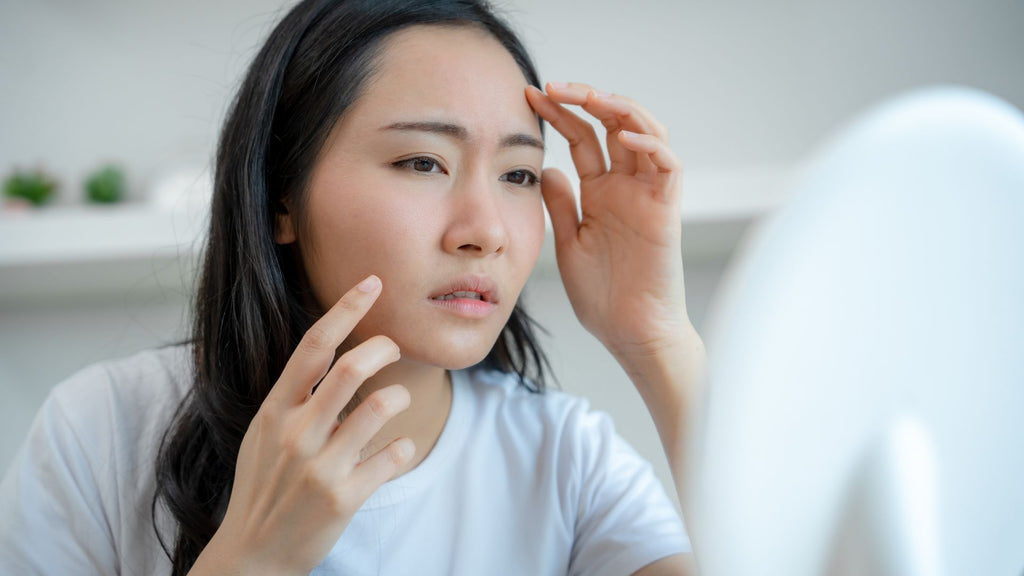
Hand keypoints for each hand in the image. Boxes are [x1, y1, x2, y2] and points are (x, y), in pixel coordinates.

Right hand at [192, 275, 413, 575]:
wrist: (252, 556)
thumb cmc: (263, 487)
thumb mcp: (264, 435)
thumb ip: (294, 398)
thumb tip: (333, 356)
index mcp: (274, 410)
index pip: (313, 346)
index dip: (346, 309)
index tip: (372, 282)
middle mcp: (295, 433)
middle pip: (350, 367)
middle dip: (382, 347)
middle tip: (392, 346)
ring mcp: (319, 467)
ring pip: (380, 407)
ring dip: (398, 396)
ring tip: (394, 402)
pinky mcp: (344, 498)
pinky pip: (393, 456)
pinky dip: (403, 447)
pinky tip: (396, 450)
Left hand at [525, 82, 692, 363]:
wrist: (630, 335)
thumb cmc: (603, 297)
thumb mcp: (568, 243)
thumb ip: (561, 205)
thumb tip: (546, 168)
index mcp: (601, 193)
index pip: (583, 139)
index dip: (559, 114)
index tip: (529, 95)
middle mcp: (626, 187)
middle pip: (614, 125)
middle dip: (586, 99)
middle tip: (553, 87)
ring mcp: (648, 196)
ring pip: (646, 133)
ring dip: (620, 109)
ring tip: (589, 98)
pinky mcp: (667, 212)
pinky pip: (668, 166)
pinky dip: (650, 145)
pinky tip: (623, 136)